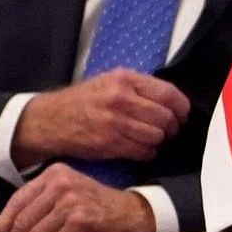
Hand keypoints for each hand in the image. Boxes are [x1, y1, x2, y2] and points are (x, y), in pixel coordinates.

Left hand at [0, 165, 159, 231]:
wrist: (131, 212)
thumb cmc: (98, 204)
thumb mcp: (70, 190)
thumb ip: (44, 199)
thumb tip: (12, 222)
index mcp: (55, 173)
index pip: (19, 198)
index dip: (5, 218)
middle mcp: (61, 183)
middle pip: (24, 216)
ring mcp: (71, 201)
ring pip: (37, 230)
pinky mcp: (80, 220)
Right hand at [14, 70, 189, 166]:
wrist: (50, 120)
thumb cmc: (83, 100)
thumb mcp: (109, 81)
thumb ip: (139, 88)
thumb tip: (172, 101)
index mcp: (124, 79)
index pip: (169, 94)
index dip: (181, 108)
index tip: (181, 114)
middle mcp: (121, 98)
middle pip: (166, 118)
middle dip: (171, 127)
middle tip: (167, 129)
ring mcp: (115, 122)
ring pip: (156, 136)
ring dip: (158, 140)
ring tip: (149, 137)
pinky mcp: (109, 143)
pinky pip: (143, 152)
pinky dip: (146, 152)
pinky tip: (138, 147)